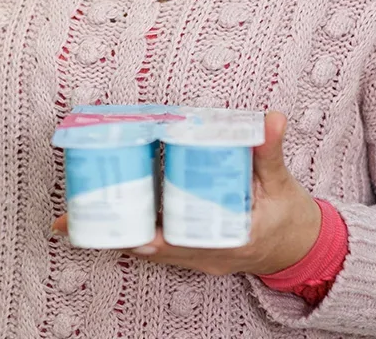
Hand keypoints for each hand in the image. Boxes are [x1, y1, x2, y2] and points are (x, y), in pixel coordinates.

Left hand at [52, 112, 320, 276]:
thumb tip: (271, 119)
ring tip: (74, 220)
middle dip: (114, 235)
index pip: (181, 245)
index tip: (124, 230)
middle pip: (150, 249)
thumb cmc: (290, 216)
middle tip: (73, 220)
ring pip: (148, 250)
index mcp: (229, 241)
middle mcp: (207, 255)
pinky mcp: (192, 251)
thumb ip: (270, 151)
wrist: (302, 247)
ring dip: (116, 235)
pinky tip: (107, 221)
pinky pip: (156, 247)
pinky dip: (132, 235)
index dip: (150, 239)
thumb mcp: (282, 183)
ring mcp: (197, 256)